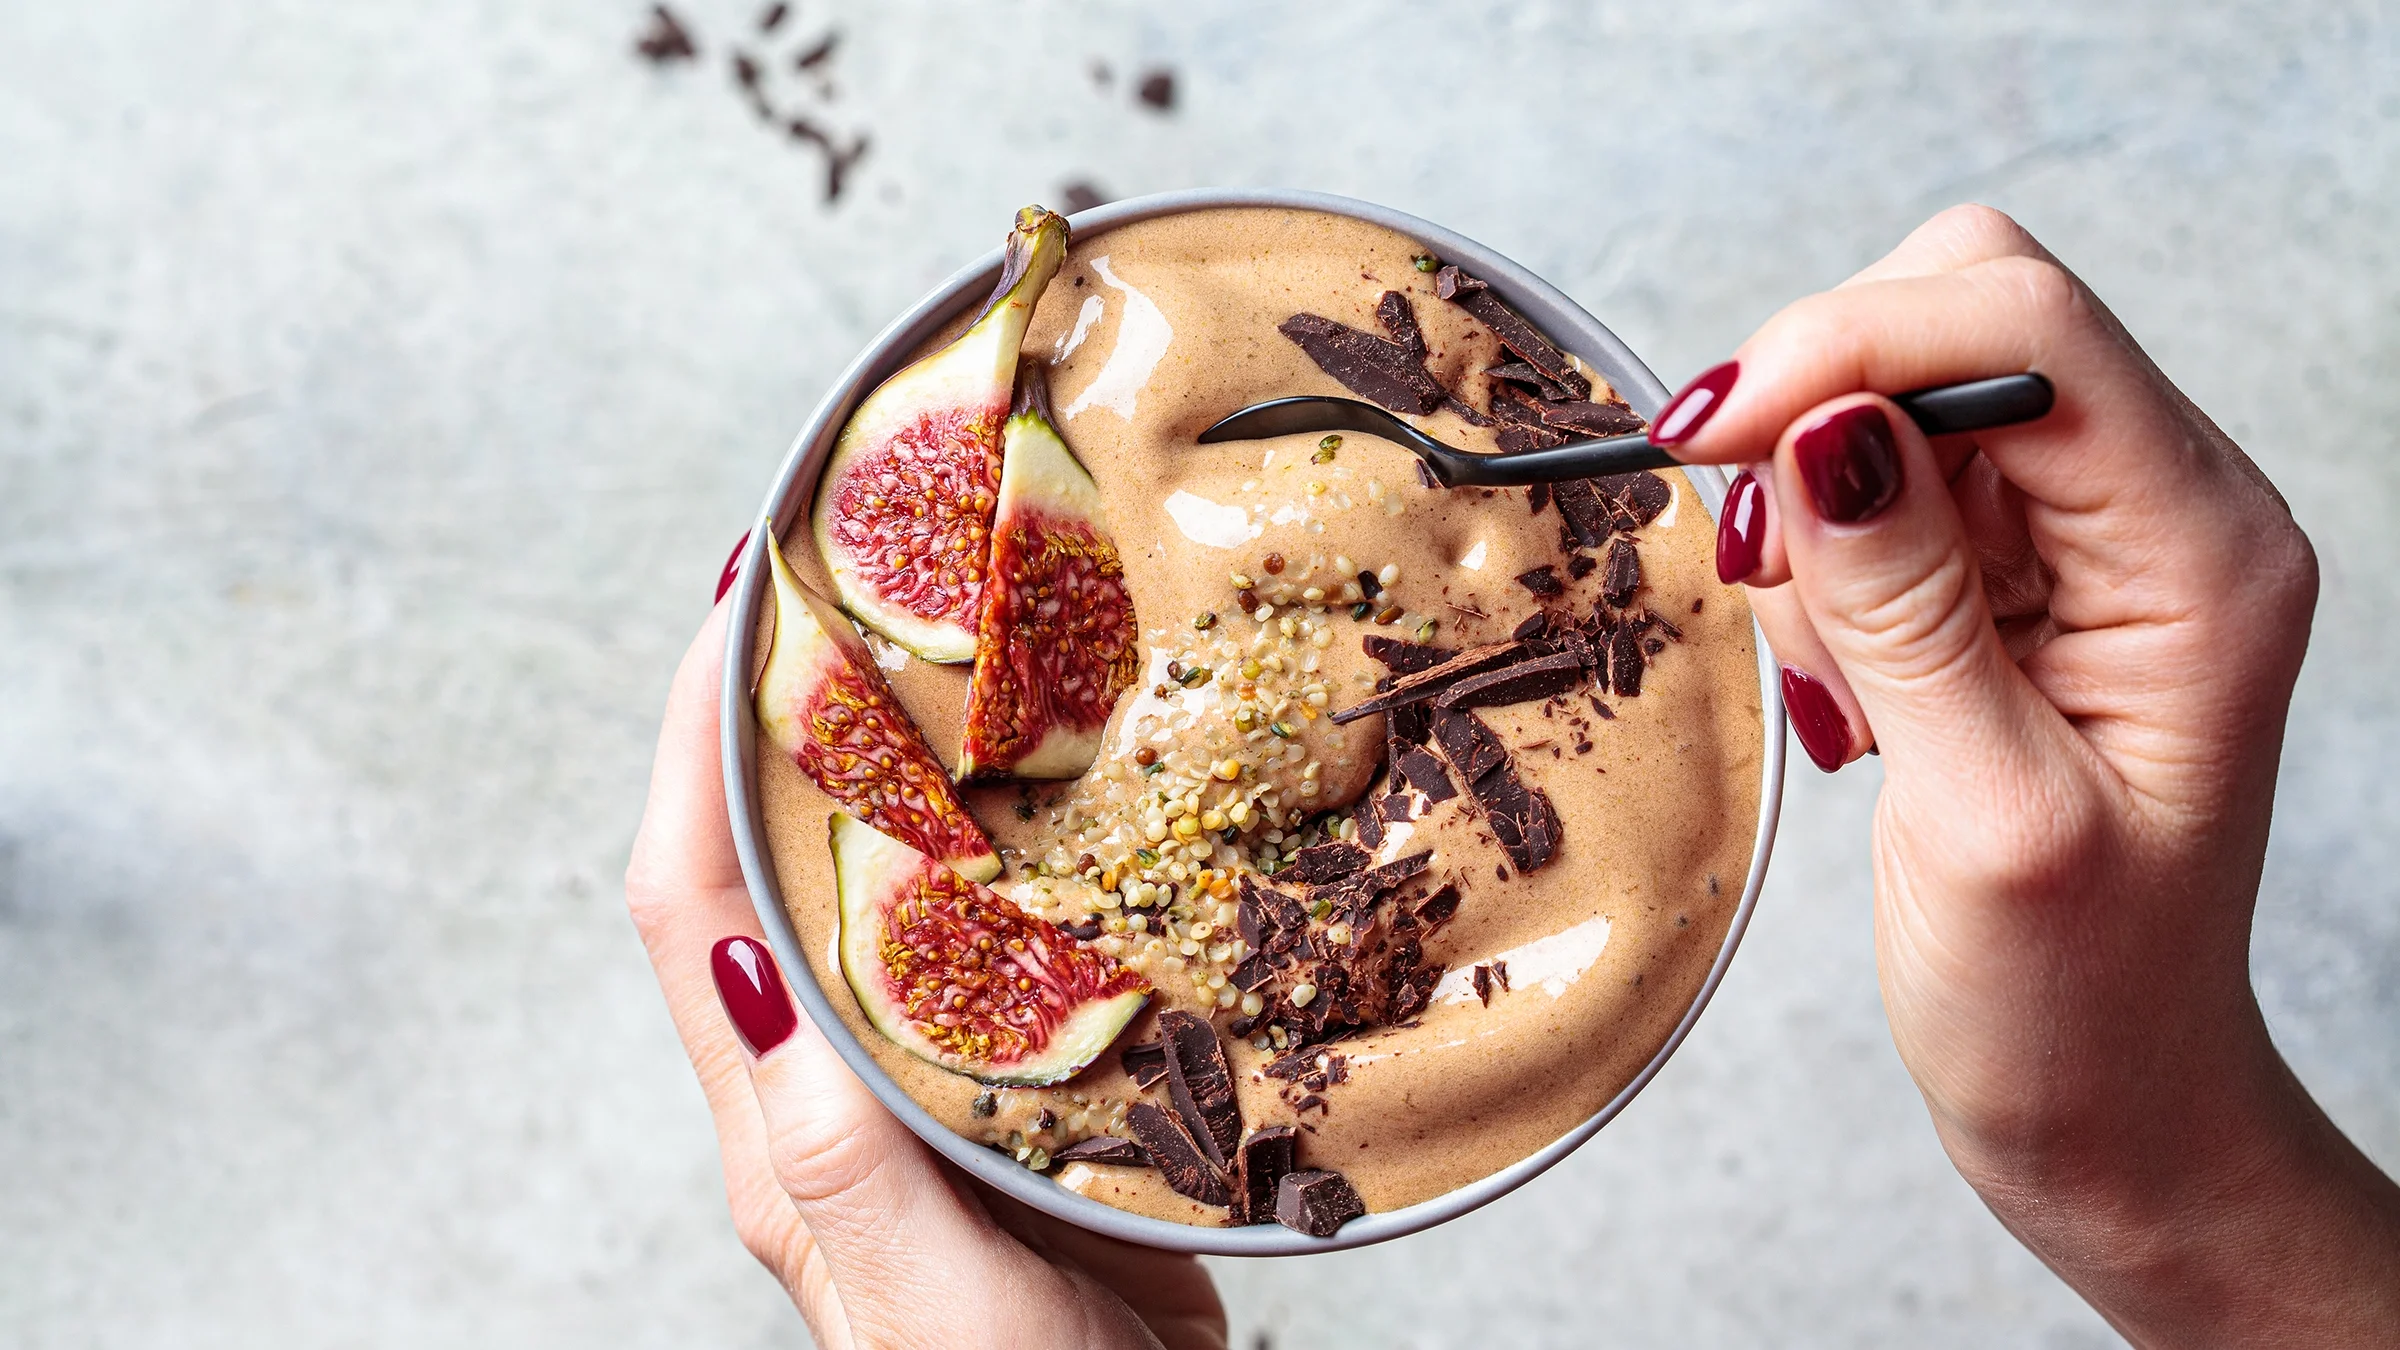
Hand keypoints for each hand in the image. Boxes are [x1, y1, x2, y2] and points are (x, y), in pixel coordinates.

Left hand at [625, 603, 1225, 1349]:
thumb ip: (845, 1153)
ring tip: (945, 641)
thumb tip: (746, 970)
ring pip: (868, 892)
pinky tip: (1055, 792)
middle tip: (844, 572)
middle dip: (774, 709)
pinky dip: (989, 843)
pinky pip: (976, 945)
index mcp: (788, 1135)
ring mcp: (917, 1096)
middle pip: (761, 867)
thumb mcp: (926, 1302)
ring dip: (879, 759)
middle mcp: (830, 1098)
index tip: (740, 596)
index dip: (694, 739)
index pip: (692, 900)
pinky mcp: (1011, 1103)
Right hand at [1657, 204, 2399, 1344]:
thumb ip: (1906, 606)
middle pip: (1963, 313)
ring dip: (1813, 510)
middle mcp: (2164, 512)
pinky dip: (1822, 564)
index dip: (1848, 343)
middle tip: (1767, 568)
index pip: (2027, 328)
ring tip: (1839, 686)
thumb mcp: (1984, 813)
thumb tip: (1821, 423)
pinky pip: (1877, 485)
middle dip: (1821, 409)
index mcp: (2204, 555)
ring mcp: (2091, 539)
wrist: (2106, 1098)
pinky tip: (1848, 690)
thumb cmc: (2072, 999)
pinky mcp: (2019, 577)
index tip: (1707, 439)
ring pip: (1897, 393)